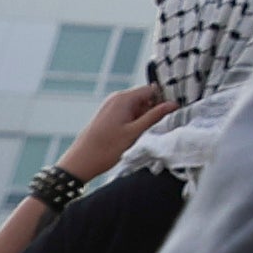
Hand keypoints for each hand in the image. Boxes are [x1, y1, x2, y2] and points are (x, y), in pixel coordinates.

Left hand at [59, 85, 179, 179]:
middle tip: (155, 129)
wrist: (80, 162)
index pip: (151, 90)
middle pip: (144, 99)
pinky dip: (133, 123)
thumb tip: (173, 104)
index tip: (171, 114)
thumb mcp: (134, 133)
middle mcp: (116, 99)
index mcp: (123, 99)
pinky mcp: (106, 116)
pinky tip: (131, 137)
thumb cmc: (106, 149)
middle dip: (152, 112)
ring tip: (141, 136)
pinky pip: (126, 114)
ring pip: (136, 108)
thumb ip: (154, 116)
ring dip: (142, 119)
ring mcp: (110, 107)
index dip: (162, 101)